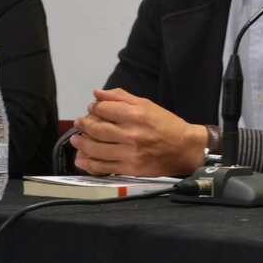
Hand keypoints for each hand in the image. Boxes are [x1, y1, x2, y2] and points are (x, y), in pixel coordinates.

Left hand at [72, 88, 204, 176]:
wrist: (185, 148)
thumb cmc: (167, 125)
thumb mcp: (147, 105)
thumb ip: (121, 98)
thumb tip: (98, 93)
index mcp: (135, 115)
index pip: (104, 110)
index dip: (94, 108)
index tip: (91, 109)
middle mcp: (130, 134)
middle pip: (97, 129)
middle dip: (84, 125)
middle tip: (79, 123)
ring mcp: (129, 153)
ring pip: (96, 149)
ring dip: (81, 144)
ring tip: (76, 140)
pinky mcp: (130, 168)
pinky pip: (103, 167)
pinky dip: (88, 164)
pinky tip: (81, 159)